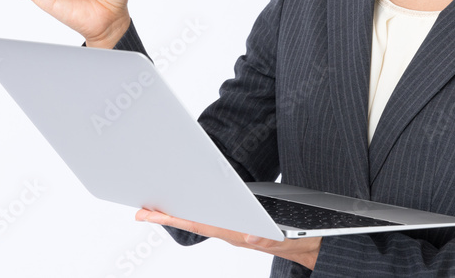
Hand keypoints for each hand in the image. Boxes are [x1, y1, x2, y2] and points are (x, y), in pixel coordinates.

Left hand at [135, 208, 320, 270]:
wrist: (314, 247)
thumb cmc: (301, 240)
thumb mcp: (289, 239)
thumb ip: (268, 238)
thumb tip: (248, 235)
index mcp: (239, 234)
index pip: (201, 224)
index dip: (175, 217)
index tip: (152, 213)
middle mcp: (234, 233)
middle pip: (195, 222)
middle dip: (168, 216)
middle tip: (141, 211)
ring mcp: (237, 231)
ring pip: (204, 221)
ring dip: (181, 213)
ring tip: (158, 207)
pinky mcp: (243, 227)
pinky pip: (216, 220)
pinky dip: (200, 213)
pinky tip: (190, 207)